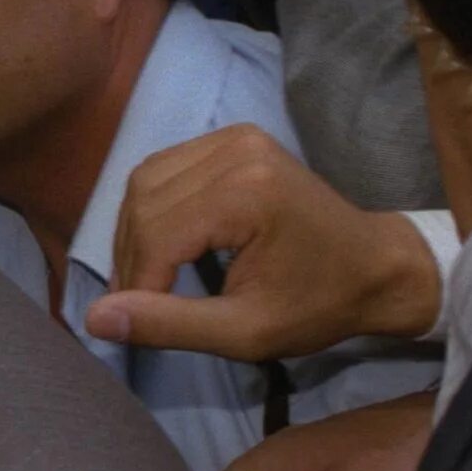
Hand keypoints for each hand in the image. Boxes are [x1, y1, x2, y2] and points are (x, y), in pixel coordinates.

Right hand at [87, 124, 441, 363]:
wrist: (376, 266)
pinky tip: (166, 242)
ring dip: (135, 232)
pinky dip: (151, 208)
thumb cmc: (318, 306)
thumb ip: (170, 324)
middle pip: (143, 202)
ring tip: (149, 277)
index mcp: (246, 193)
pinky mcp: (231, 137)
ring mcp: (234, 137)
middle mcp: (235, 150)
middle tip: (140, 304)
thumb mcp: (247, 333)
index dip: (134, 283)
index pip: (155, 233)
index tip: (135, 324)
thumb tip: (94, 318)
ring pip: (145, 181)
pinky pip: (164, 169)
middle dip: (131, 257)